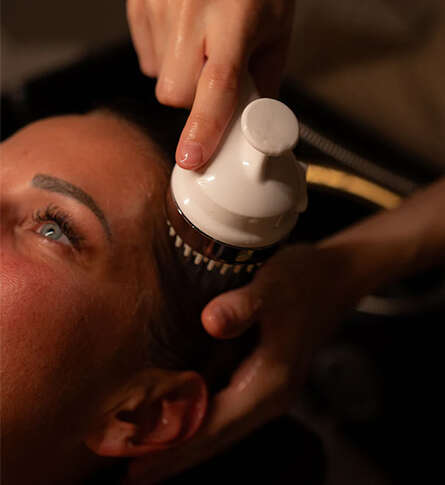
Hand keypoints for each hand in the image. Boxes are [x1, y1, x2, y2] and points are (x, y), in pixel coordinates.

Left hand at [126, 177, 444, 482]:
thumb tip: (209, 322)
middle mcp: (269, 396)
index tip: (137, 465)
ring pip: (221, 428)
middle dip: (175, 455)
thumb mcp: (273, 287)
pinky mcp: (265, 378)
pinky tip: (179, 418)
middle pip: (216, 437)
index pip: (215, 425)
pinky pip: (227, 411)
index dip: (176, 446)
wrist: (335, 277)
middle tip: (132, 473)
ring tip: (147, 454)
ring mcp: (269, 389)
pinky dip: (199, 422)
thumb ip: (242, 306)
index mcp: (270, 382)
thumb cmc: (303, 281)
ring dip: (185, 442)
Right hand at [127, 0, 294, 168]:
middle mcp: (191, 10)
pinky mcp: (139, 3)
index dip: (204, 126)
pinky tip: (183, 36)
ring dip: (181, 77)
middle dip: (193, 98)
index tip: (191, 157)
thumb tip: (249, 127)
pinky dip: (165, 58)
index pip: (216, 84)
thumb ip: (263, 83)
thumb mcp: (275, 31)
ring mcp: (159, 4)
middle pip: (175, 92)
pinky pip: (147, 59)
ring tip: (200, 45)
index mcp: (235, 17)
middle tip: (213, 75)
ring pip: (160, 79)